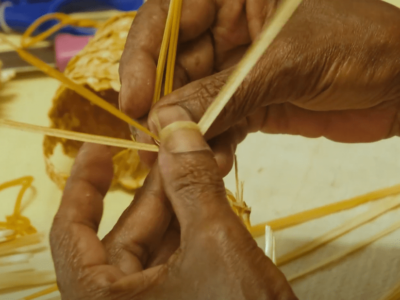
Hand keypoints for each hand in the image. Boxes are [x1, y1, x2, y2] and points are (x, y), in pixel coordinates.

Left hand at [50, 127, 296, 299]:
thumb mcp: (216, 243)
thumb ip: (193, 184)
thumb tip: (176, 128)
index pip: (70, 232)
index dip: (83, 183)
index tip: (98, 147)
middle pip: (124, 235)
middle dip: (154, 189)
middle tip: (177, 148)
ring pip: (153, 246)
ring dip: (179, 205)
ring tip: (200, 167)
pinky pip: (174, 261)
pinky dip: (190, 229)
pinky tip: (208, 198)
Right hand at [119, 0, 399, 170]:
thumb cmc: (358, 46)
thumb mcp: (285, 61)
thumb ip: (224, 91)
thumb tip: (166, 122)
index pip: (165, 20)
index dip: (142, 59)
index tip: (134, 102)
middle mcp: (226, 29)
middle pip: (172, 68)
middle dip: (161, 108)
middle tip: (152, 148)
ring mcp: (235, 69)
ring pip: (192, 101)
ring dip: (187, 134)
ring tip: (186, 162)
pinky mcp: (249, 102)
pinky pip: (217, 123)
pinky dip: (212, 144)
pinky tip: (213, 162)